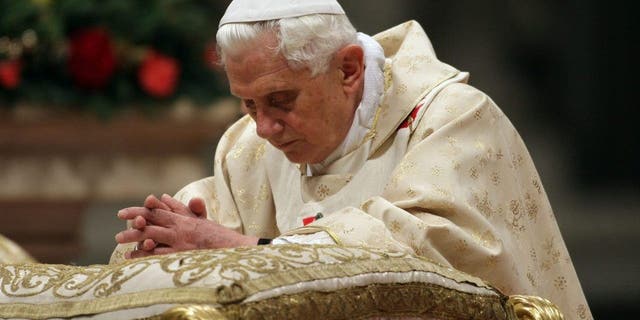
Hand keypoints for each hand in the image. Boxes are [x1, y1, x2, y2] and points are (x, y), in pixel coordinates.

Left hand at [115, 194, 257, 258]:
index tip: (124, 212)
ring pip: (152, 234)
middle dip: (134, 217)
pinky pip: (159, 253)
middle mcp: (180, 225)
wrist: (232, 247)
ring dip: (134, 236)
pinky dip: (144, 254)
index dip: (141, 209)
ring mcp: (180, 239)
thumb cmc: (216, 236)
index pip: (159, 209)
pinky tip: (132, 256)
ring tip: (119, 238)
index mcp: (183, 217)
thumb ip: (181, 207)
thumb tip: (163, 195)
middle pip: (152, 218)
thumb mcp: (199, 219)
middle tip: (119, 219)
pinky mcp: (182, 253)